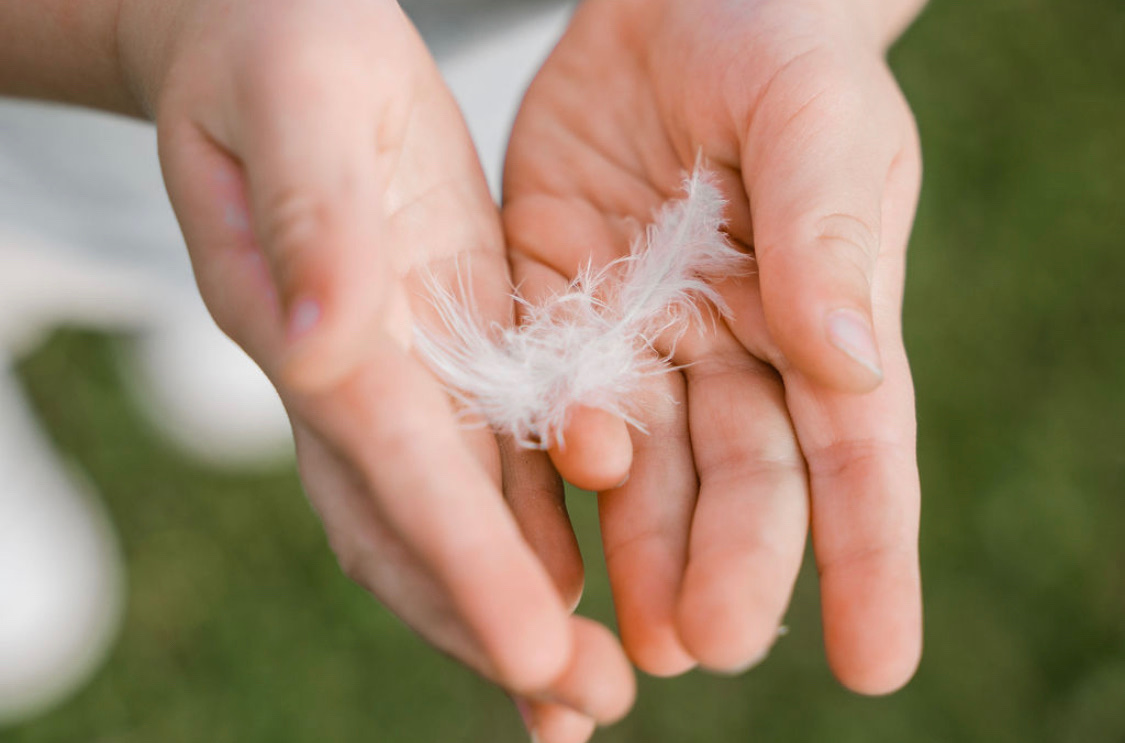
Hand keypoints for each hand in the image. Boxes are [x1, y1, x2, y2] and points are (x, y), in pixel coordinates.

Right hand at [114, 0, 634, 730]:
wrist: (272, 39)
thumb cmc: (275, 46)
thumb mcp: (294, 100)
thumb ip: (308, 215)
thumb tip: (320, 343)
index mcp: (309, 320)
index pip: (392, 461)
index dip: (462, 557)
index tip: (535, 649)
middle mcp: (354, 371)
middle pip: (416, 523)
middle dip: (493, 619)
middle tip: (581, 708)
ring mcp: (402, 366)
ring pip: (456, 510)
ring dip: (520, 600)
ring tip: (593, 687)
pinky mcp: (450, 342)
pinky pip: (490, 453)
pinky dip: (531, 529)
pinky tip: (587, 580)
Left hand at [504, 0, 924, 694]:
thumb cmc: (773, 40)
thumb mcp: (815, 117)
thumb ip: (829, 230)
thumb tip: (853, 361)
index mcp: (821, 315)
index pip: (857, 452)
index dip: (870, 557)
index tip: (879, 663)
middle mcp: (732, 348)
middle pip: (741, 477)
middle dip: (732, 563)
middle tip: (710, 643)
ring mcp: (639, 337)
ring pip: (647, 465)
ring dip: (642, 548)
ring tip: (635, 634)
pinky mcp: (555, 309)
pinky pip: (549, 398)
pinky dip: (550, 459)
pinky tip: (544, 516)